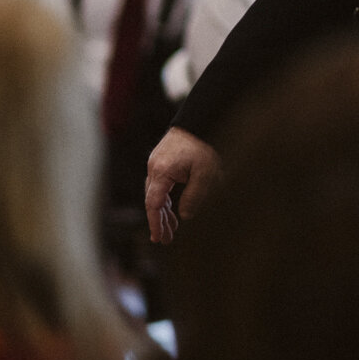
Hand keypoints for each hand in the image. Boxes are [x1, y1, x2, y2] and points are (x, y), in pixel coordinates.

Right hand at [146, 126, 220, 243]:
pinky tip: (172, 210)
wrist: (200, 119)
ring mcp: (156, 164)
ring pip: (156, 194)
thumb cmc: (203, 144)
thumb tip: (185, 216)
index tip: (158, 238)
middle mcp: (154, 168)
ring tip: (170, 230)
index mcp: (162, 171)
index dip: (155, 223)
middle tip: (165, 240)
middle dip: (158, 222)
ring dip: (162, 212)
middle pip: (152, 201)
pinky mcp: (162, 161)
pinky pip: (160, 185)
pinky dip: (165, 199)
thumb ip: (194, 196)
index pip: (153, 204)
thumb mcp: (205, 173)